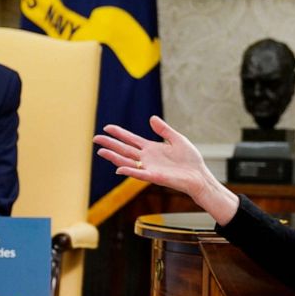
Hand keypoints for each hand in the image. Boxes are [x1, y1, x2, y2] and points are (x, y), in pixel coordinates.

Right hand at [94, 115, 238, 223]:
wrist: (199, 176)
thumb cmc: (190, 160)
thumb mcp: (177, 139)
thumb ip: (164, 130)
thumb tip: (151, 118)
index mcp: (151, 148)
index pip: (131, 139)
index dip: (119, 133)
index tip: (107, 128)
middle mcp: (147, 158)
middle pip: (124, 149)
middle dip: (110, 144)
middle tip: (95, 139)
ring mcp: (149, 168)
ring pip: (127, 161)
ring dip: (114, 157)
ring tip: (101, 151)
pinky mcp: (155, 177)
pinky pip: (139, 174)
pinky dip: (129, 171)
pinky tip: (119, 168)